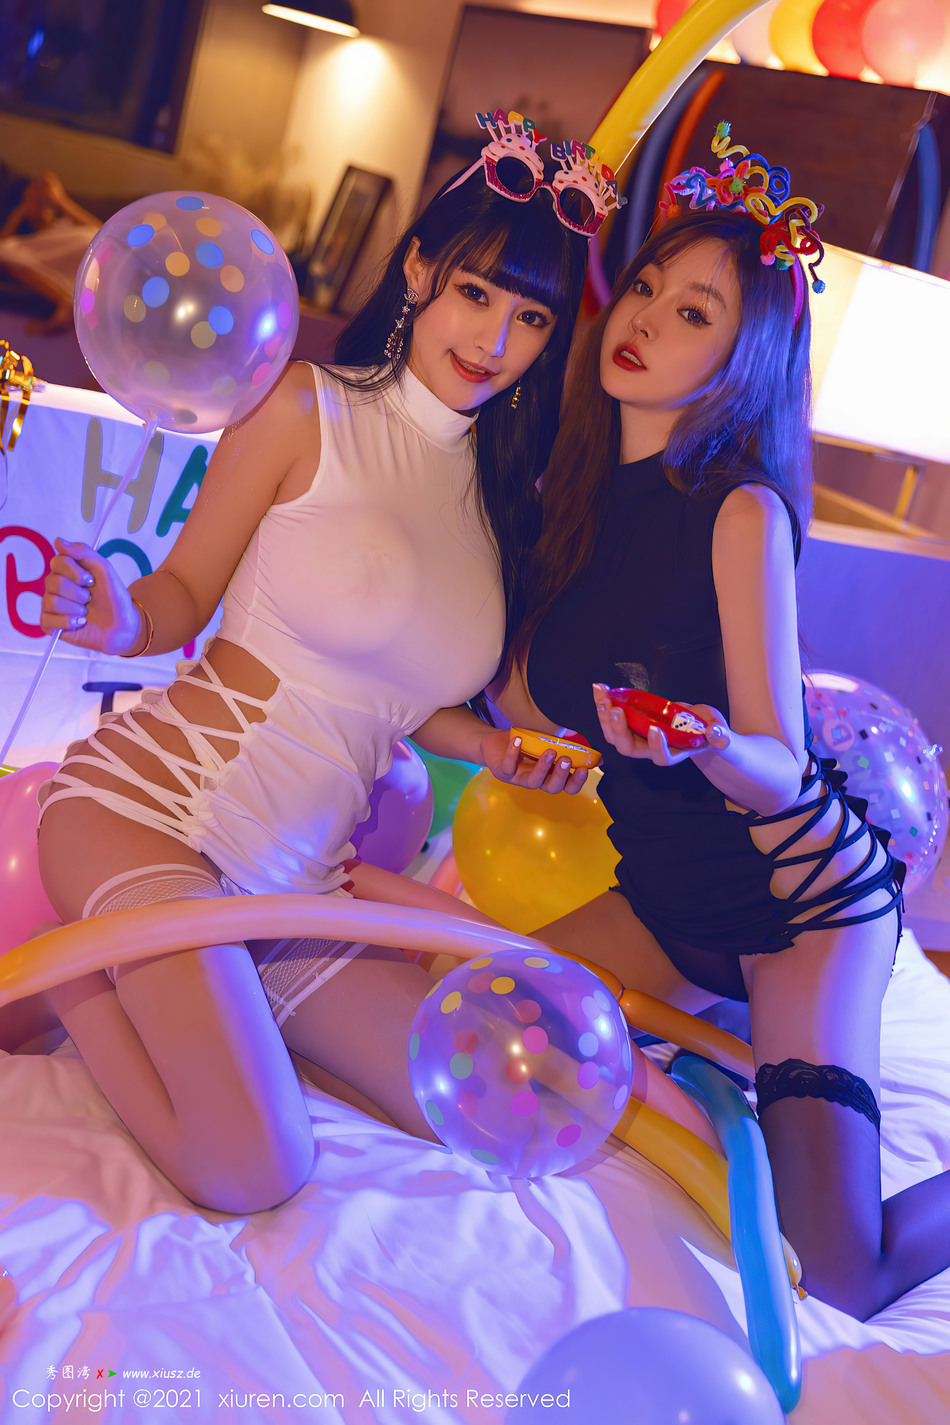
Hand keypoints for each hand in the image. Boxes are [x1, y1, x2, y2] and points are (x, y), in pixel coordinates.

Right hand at [40, 539, 144, 653]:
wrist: (122, 624)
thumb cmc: (112, 595)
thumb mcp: (104, 569)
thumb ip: (83, 552)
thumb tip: (58, 541)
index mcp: (65, 570)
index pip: (57, 562)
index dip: (76, 572)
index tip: (92, 580)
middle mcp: (54, 586)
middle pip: (54, 582)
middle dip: (79, 593)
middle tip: (90, 598)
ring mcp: (50, 605)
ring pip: (51, 602)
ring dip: (76, 609)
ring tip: (86, 612)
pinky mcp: (49, 624)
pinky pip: (48, 620)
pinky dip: (69, 622)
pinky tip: (80, 623)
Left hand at [480, 727, 588, 794]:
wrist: (496, 742)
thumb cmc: (525, 744)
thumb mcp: (548, 742)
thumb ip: (568, 747)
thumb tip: (596, 754)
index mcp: (550, 775)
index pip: (567, 786)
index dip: (576, 781)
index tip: (584, 769)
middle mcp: (537, 780)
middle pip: (553, 788)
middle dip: (561, 775)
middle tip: (565, 760)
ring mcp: (519, 778)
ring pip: (533, 782)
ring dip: (543, 768)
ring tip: (549, 751)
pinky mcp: (503, 772)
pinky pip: (509, 766)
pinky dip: (513, 753)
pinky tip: (519, 740)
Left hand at [592, 684, 730, 766]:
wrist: (696, 725)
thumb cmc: (708, 729)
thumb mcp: (718, 729)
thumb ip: (719, 734)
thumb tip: (715, 733)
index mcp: (673, 753)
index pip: (662, 757)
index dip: (657, 746)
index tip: (655, 728)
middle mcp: (651, 749)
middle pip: (629, 748)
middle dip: (620, 730)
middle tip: (615, 710)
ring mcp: (638, 737)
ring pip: (615, 735)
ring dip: (605, 716)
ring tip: (602, 696)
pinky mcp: (630, 724)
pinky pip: (612, 718)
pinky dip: (605, 702)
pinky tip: (600, 688)